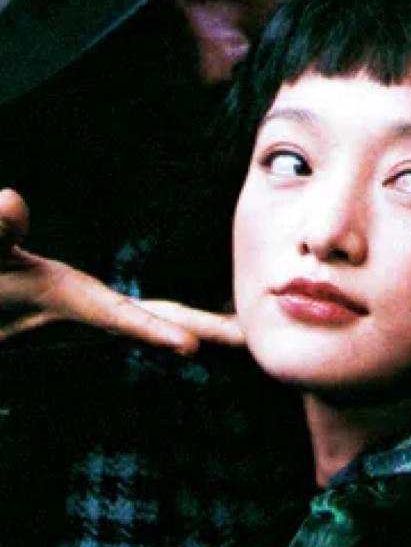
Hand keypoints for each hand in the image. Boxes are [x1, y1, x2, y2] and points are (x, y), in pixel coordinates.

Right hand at [0, 188, 242, 351]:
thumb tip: (11, 200)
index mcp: (70, 299)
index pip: (119, 316)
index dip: (154, 330)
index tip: (191, 346)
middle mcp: (92, 311)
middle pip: (158, 321)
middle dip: (203, 331)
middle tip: (251, 338)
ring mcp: (97, 312)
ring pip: (159, 319)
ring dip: (202, 325)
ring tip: (248, 330)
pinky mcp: (96, 307)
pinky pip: (149, 314)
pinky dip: (179, 317)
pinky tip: (209, 318)